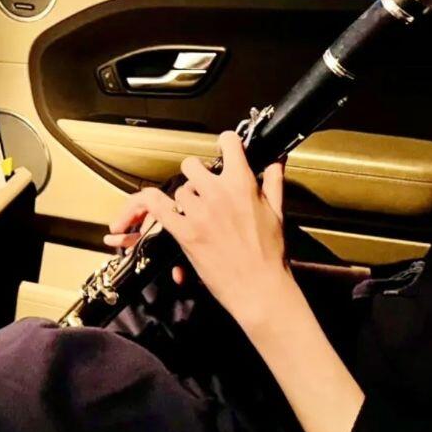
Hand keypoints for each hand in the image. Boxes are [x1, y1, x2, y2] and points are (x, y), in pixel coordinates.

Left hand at [105, 132, 294, 330]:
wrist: (260, 288)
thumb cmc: (270, 253)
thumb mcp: (276, 212)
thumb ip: (273, 182)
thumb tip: (277, 160)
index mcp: (242, 184)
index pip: (229, 143)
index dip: (226, 142)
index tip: (224, 147)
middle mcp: (218, 193)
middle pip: (192, 165)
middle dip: (197, 175)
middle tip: (204, 187)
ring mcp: (199, 213)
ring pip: (179, 190)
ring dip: (185, 199)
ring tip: (195, 212)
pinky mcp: (184, 232)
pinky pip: (159, 208)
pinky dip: (154, 205)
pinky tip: (156, 205)